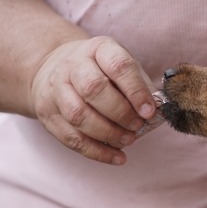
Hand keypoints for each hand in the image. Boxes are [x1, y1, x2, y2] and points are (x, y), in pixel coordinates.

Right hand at [30, 36, 155, 164]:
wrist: (56, 67)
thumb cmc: (103, 72)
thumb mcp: (125, 68)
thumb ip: (142, 87)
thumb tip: (159, 112)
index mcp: (99, 50)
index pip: (118, 66)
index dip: (136, 91)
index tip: (149, 112)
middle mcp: (73, 65)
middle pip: (93, 89)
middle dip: (120, 113)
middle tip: (137, 126)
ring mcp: (56, 88)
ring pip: (78, 115)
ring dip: (108, 133)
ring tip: (128, 140)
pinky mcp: (47, 112)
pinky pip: (71, 137)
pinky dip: (97, 152)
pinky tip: (117, 157)